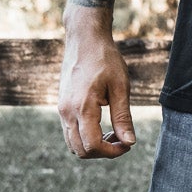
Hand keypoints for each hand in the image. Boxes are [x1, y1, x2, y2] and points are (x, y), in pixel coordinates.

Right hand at [58, 14, 135, 158]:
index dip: (112, 152)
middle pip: (80, 150)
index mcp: (82, 107)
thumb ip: (123, 117)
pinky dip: (85, 137)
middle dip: (103, 152)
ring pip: (73, 144)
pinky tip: (101, 125)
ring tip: (113, 132)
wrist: (84, 39)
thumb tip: (130, 142)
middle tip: (122, 140)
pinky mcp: (61, 106)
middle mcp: (66, 112)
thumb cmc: (105, 59)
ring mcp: (61, 110)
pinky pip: (70, 132)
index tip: (128, 144)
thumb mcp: (120, 87)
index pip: (92, 145)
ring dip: (93, 146)